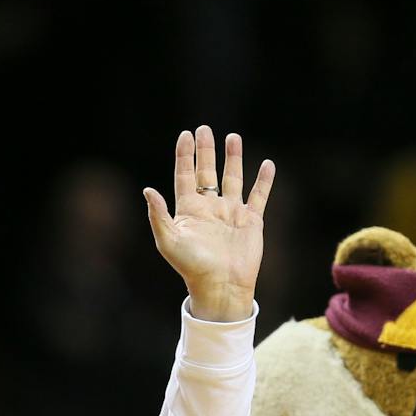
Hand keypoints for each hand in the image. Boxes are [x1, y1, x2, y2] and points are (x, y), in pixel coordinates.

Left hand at [142, 126, 272, 321]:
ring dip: (233, 158)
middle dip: (206, 151)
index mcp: (189, 210)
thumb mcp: (168, 241)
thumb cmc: (191, 267)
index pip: (185, 175)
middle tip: (205, 129)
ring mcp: (231, 213)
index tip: (185, 135)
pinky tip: (267, 164)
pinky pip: (259, 195)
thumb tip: (147, 190)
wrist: (221, 286)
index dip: (185, 155)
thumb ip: (158, 215)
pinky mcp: (251, 220)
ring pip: (233, 178)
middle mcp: (209, 208)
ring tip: (233, 137)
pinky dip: (264, 180)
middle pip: (207, 172)